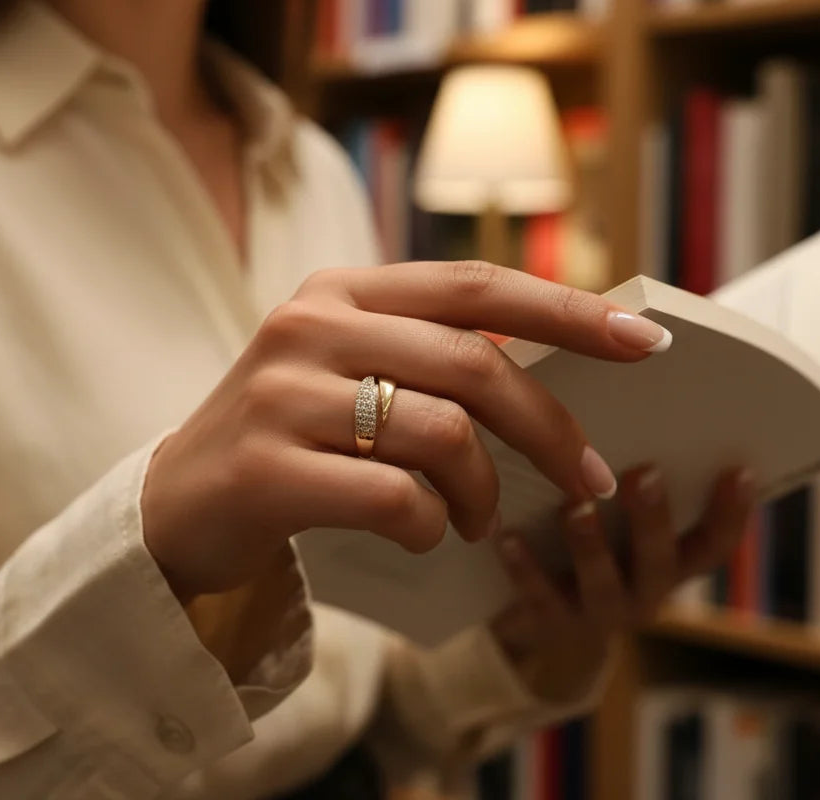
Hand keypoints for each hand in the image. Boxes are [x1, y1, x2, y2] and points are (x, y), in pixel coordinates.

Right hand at [140, 261, 672, 600]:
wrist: (174, 508)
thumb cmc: (288, 441)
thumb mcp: (350, 374)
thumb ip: (428, 360)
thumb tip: (554, 379)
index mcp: (341, 292)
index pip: (476, 285)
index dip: (568, 310)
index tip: (645, 340)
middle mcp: (309, 326)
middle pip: (473, 364)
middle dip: (551, 429)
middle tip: (590, 478)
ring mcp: (282, 395)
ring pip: (442, 434)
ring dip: (484, 492)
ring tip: (480, 520)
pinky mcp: (266, 469)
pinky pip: (396, 498)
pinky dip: (432, 526)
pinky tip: (423, 535)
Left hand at [491, 466, 753, 701]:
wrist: (550, 631)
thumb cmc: (598, 553)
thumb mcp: (626, 530)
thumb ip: (636, 488)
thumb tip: (643, 410)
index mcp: (673, 565)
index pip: (716, 545)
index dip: (733, 513)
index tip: (740, 469)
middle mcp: (647, 593)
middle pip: (662, 561)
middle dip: (653, 518)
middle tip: (645, 474)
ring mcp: (600, 614)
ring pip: (602, 583)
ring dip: (590, 544)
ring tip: (576, 508)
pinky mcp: (551, 625)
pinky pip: (539, 597)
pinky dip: (524, 566)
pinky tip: (508, 537)